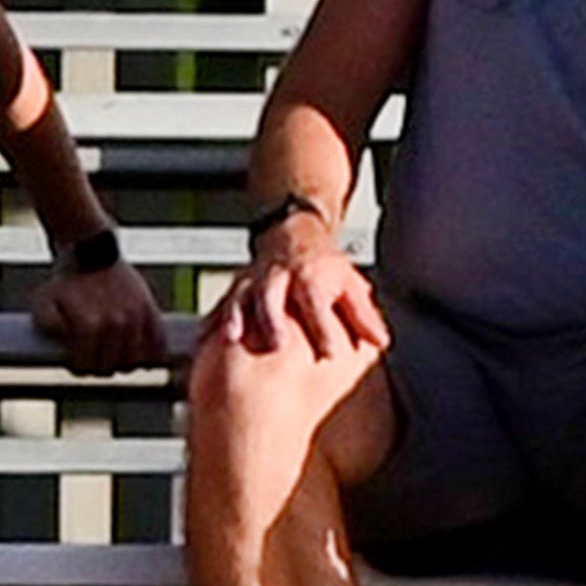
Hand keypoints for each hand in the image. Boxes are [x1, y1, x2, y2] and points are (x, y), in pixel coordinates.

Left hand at [31, 256, 163, 374]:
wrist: (90, 251)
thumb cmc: (66, 281)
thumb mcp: (44, 301)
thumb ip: (47, 326)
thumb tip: (62, 346)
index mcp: (89, 325)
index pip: (87, 365)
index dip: (79, 369)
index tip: (77, 365)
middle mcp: (115, 324)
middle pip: (110, 366)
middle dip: (99, 368)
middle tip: (94, 362)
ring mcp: (135, 318)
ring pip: (135, 360)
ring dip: (124, 366)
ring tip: (115, 361)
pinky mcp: (149, 309)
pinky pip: (158, 343)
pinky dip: (153, 355)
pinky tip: (143, 358)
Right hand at [205, 226, 386, 361]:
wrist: (293, 233)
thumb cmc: (323, 267)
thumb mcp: (350, 286)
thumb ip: (364, 316)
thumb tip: (381, 342)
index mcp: (311, 276)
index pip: (318, 302)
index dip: (325, 326)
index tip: (331, 353)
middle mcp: (280, 277)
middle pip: (273, 295)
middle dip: (272, 318)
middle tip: (277, 345)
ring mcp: (255, 280)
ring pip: (241, 296)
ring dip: (236, 315)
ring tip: (232, 337)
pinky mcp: (237, 287)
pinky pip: (221, 302)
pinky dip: (213, 320)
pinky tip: (205, 338)